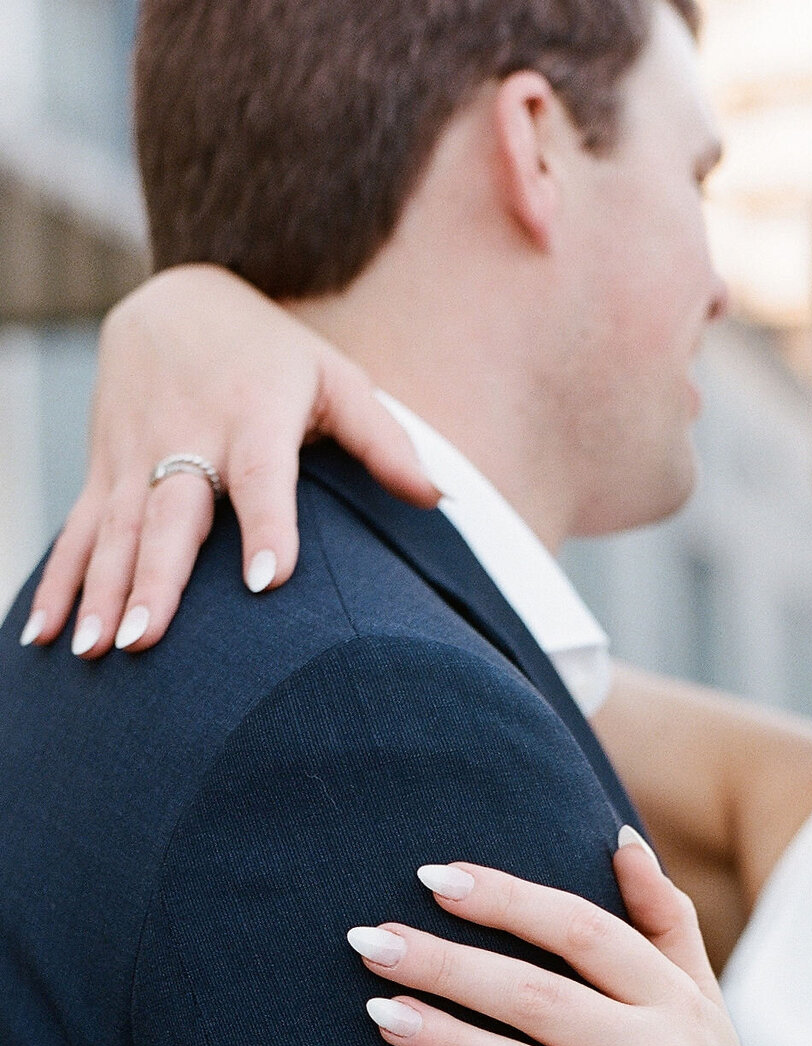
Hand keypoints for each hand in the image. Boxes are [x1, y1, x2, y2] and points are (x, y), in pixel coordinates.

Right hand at [24, 266, 439, 658]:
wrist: (173, 299)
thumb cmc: (272, 353)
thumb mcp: (334, 378)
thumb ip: (385, 439)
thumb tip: (441, 497)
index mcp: (253, 414)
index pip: (261, 474)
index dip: (267, 525)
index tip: (271, 581)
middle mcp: (186, 434)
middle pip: (171, 514)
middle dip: (157, 577)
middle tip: (148, 640)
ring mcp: (135, 454)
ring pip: (114, 530)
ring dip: (102, 592)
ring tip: (94, 651)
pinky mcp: (102, 469)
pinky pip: (75, 532)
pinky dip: (57, 583)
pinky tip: (43, 636)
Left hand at [347, 834, 789, 1045]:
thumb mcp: (704, 1003)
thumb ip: (664, 920)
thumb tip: (620, 837)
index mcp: (674, 1001)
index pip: (584, 931)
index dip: (509, 901)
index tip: (434, 877)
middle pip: (540, 997)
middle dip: (449, 966)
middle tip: (368, 941)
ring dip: (450, 1042)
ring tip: (378, 1012)